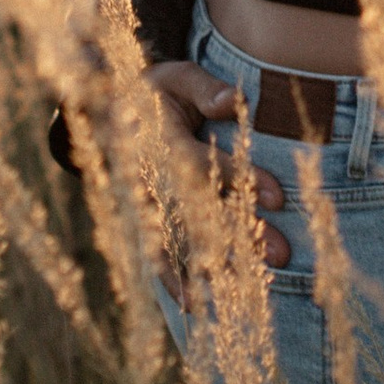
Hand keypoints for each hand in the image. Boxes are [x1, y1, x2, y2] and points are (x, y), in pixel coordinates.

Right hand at [145, 62, 291, 290]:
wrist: (101, 112)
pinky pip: (155, 255)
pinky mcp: (141, 221)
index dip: (241, 179)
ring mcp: (145, 205)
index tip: (278, 198)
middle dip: (240, 235)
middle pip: (199, 212)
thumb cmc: (152, 93)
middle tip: (282, 255)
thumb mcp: (175, 77)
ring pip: (181, 240)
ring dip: (215, 266)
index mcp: (163, 141)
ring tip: (250, 290)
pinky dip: (172, 282)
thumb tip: (234, 100)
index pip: (207, 164)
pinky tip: (195, 306)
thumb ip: (205, 89)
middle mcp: (152, 179)